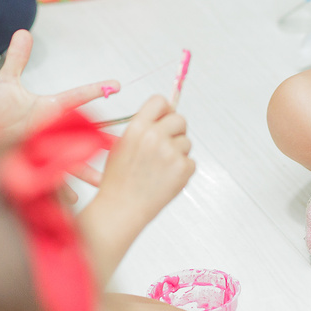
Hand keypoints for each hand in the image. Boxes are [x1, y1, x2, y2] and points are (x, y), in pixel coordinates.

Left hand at [0, 30, 119, 185]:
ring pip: (70, 163)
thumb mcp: (5, 84)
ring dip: (84, 173)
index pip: (77, 97)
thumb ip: (17, 59)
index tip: (115, 84)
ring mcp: (46, 151)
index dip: (95, 89)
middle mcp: (53, 132)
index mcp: (51, 110)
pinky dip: (60, 191)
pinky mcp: (36, 169)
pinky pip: (51, 182)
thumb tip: (22, 32)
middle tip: (120, 143)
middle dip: (100, 141)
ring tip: (100, 183)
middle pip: (82, 136)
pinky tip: (72, 202)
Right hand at [97, 95, 194, 228]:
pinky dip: (182, 170)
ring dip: (178, 153)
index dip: (165, 109)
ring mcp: (170, 152)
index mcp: (137, 127)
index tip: (165, 118)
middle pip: (179, 119)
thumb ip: (142, 128)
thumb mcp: (121, 145)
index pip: (160, 101)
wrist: (121, 209)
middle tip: (167, 146)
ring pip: (186, 142)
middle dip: (176, 131)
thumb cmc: (119, 181)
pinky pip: (190, 161)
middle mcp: (154, 136)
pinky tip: (166, 179)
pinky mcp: (183, 167)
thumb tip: (162, 116)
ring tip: (160, 169)